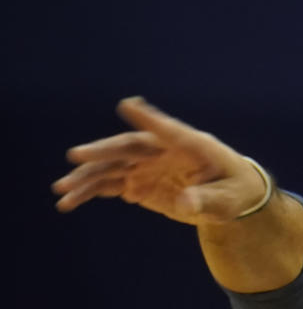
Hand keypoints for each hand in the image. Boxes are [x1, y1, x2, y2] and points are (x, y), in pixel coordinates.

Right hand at [53, 97, 268, 224]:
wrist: (229, 195)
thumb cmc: (235, 190)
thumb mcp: (227, 199)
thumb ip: (207, 199)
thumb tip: (187, 202)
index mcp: (191, 146)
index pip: (168, 130)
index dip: (149, 118)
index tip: (129, 106)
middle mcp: (163, 151)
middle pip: (128, 148)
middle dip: (102, 152)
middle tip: (75, 156)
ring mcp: (149, 165)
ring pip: (113, 168)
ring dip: (87, 179)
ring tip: (62, 194)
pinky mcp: (140, 182)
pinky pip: (111, 185)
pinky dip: (92, 192)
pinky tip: (71, 202)